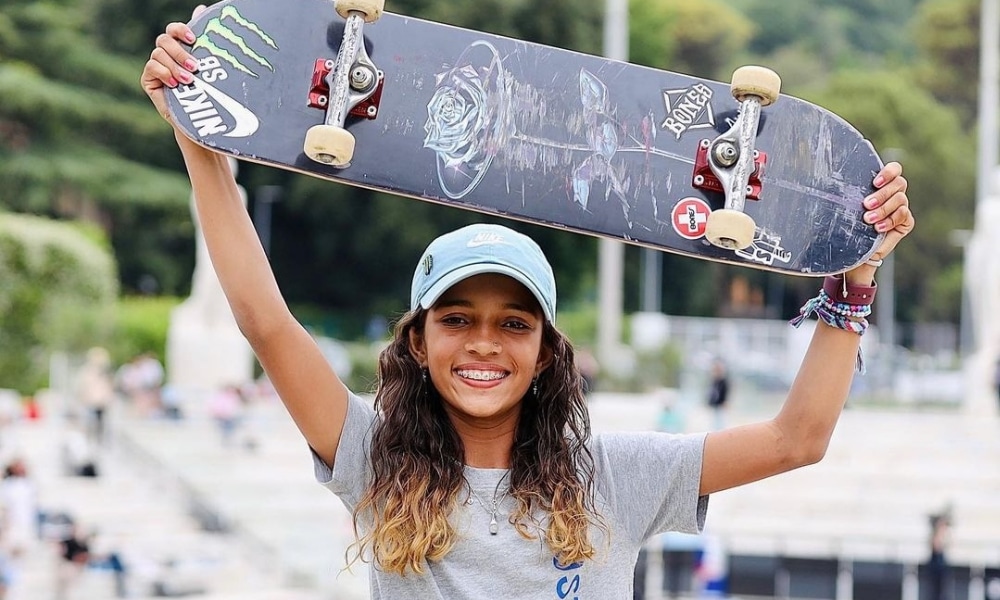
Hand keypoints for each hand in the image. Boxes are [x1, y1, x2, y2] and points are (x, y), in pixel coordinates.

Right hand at [139, 6, 206, 123]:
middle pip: (164, 40)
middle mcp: (167, 55)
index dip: (180, 29)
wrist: (201, 120)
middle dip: (179, 52)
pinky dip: (164, 73)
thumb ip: (205, 40)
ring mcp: (156, 67)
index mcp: (181, 48)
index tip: (193, 39)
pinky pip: (151, 67)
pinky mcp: (149, 80)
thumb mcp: (211, 66)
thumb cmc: (209, 93)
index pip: (173, 30)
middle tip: (195, 66)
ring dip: (175, 66)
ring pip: (158, 54)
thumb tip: (200, 7)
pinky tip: (175, 84)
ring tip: (189, 80)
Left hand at [845, 161, 913, 284]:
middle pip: (899, 183)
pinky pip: (904, 215)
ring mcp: (901, 207)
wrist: (855, 251)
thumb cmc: (848, 225)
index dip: (889, 172)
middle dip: (882, 194)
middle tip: (865, 204)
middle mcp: (894, 194)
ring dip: (883, 208)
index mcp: (882, 185)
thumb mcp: (846, 208)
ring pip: (900, 199)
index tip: (875, 182)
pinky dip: (890, 220)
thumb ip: (848, 194)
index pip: (895, 169)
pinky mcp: (905, 222)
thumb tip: (832, 183)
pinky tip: (878, 228)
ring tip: (868, 219)